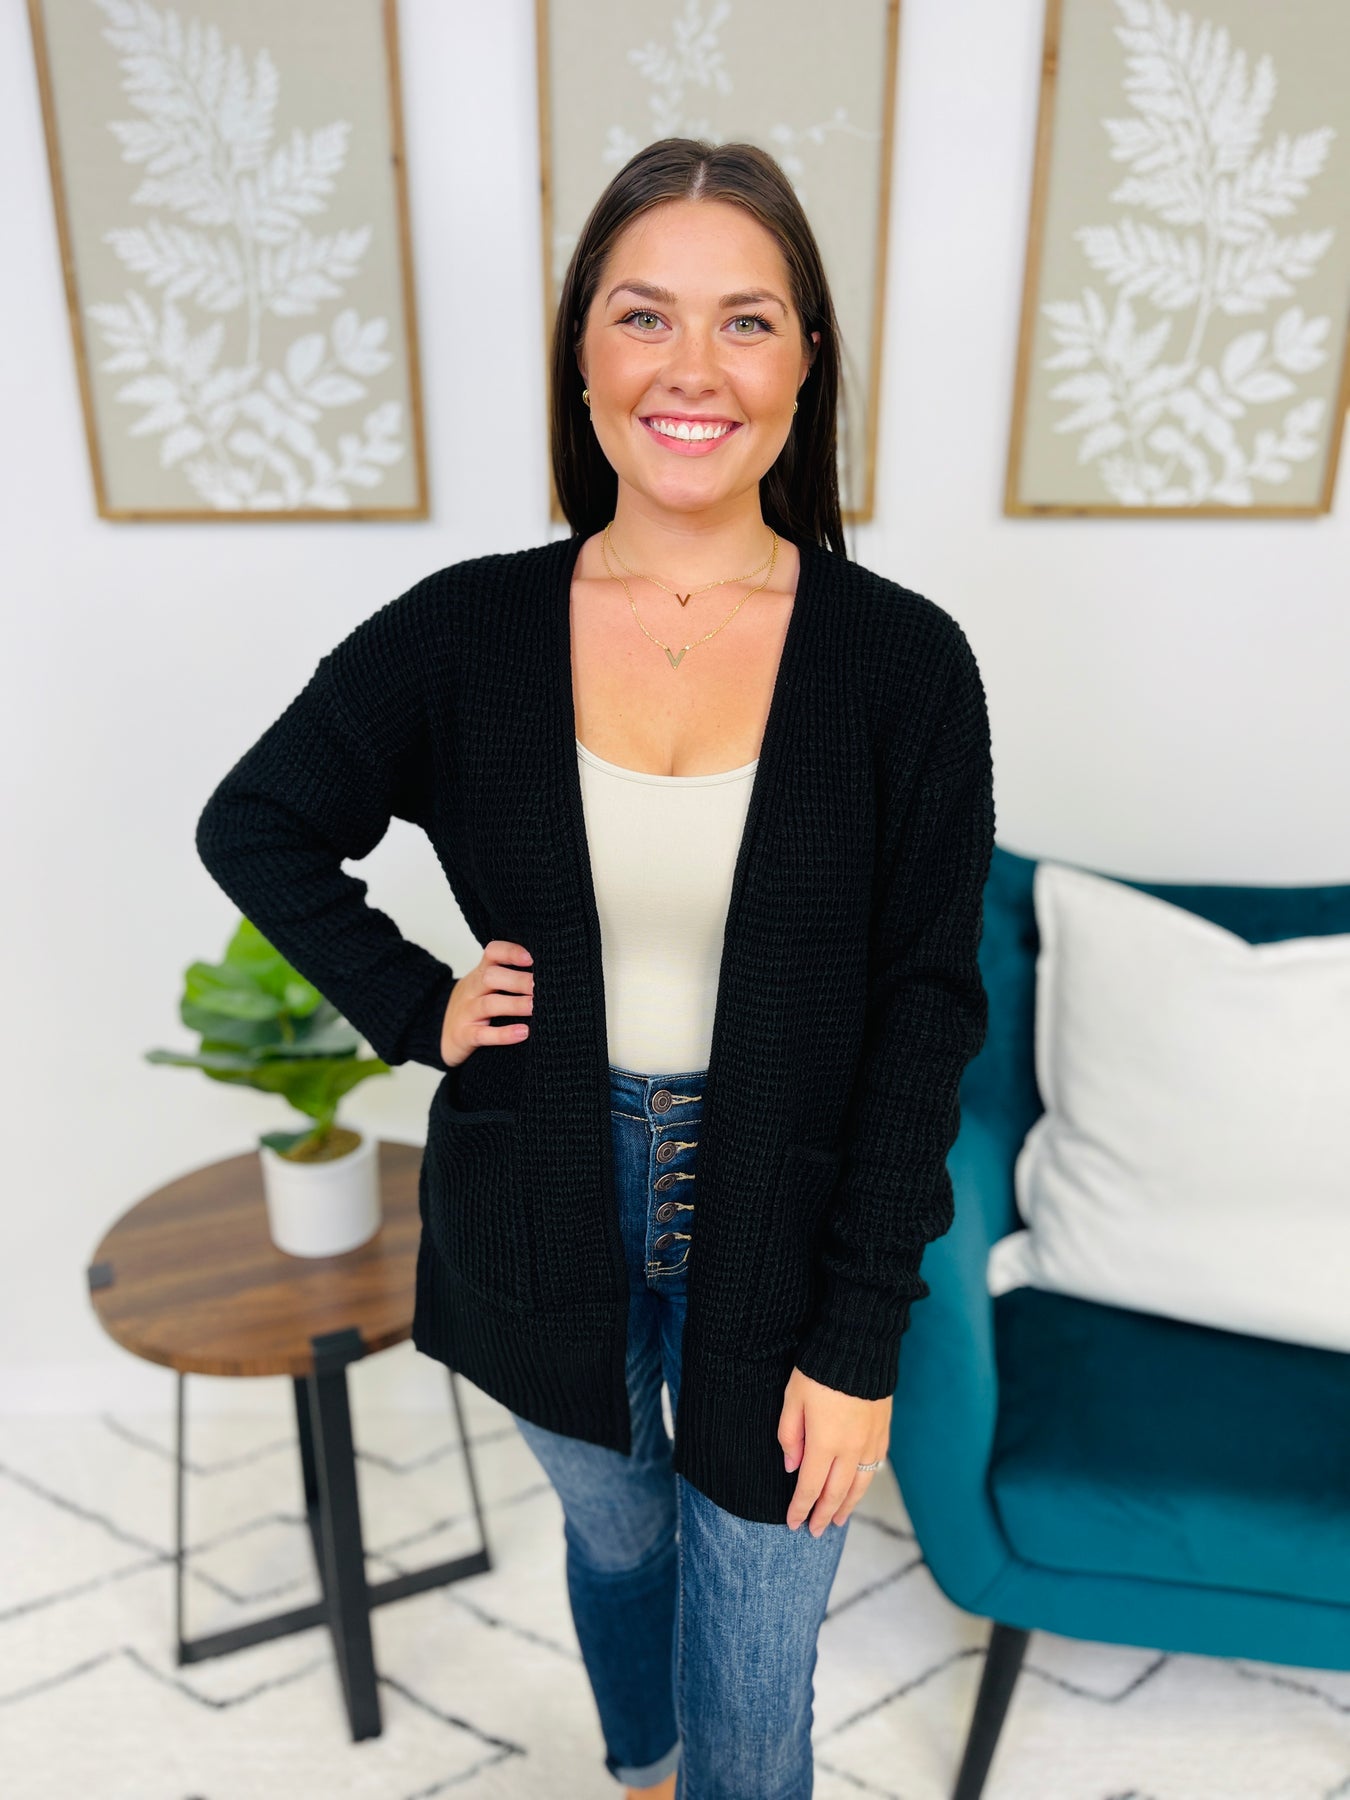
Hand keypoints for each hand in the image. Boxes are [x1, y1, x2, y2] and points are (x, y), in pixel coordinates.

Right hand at [440, 939, 533, 1067]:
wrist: (438, 1033)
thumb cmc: (474, 1006)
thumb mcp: (485, 986)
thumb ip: (510, 976)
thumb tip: (553, 971)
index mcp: (481, 973)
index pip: (492, 953)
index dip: (511, 951)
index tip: (532, 958)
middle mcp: (472, 989)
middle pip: (491, 977)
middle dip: (519, 980)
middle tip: (544, 986)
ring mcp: (466, 1013)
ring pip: (489, 1004)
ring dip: (515, 1004)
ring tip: (537, 1007)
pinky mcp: (464, 1036)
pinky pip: (483, 1034)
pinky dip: (503, 1034)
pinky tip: (523, 1033)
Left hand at [779, 1366, 890, 1534]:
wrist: (858, 1346)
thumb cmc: (818, 1369)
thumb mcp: (792, 1399)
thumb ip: (789, 1436)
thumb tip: (791, 1467)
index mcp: (824, 1443)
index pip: (809, 1488)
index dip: (800, 1509)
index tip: (793, 1524)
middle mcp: (850, 1449)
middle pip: (835, 1493)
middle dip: (823, 1515)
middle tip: (815, 1532)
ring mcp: (870, 1442)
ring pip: (858, 1486)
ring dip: (846, 1507)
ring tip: (837, 1521)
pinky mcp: (883, 1431)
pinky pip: (874, 1467)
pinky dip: (864, 1485)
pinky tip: (858, 1490)